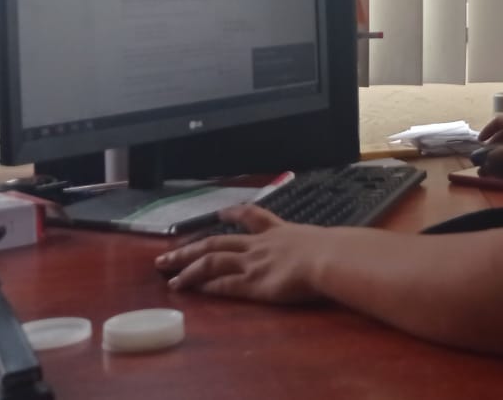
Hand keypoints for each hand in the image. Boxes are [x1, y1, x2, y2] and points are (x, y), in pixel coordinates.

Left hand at [155, 205, 333, 303]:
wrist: (330, 258)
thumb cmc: (335, 249)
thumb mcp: (325, 240)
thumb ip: (319, 244)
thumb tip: (336, 247)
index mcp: (279, 231)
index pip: (252, 217)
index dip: (233, 213)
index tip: (220, 212)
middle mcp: (260, 244)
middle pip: (217, 242)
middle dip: (190, 248)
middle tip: (166, 254)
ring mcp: (253, 263)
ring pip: (212, 261)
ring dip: (188, 268)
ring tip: (170, 276)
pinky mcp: (253, 283)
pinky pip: (223, 284)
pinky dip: (206, 286)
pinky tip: (192, 290)